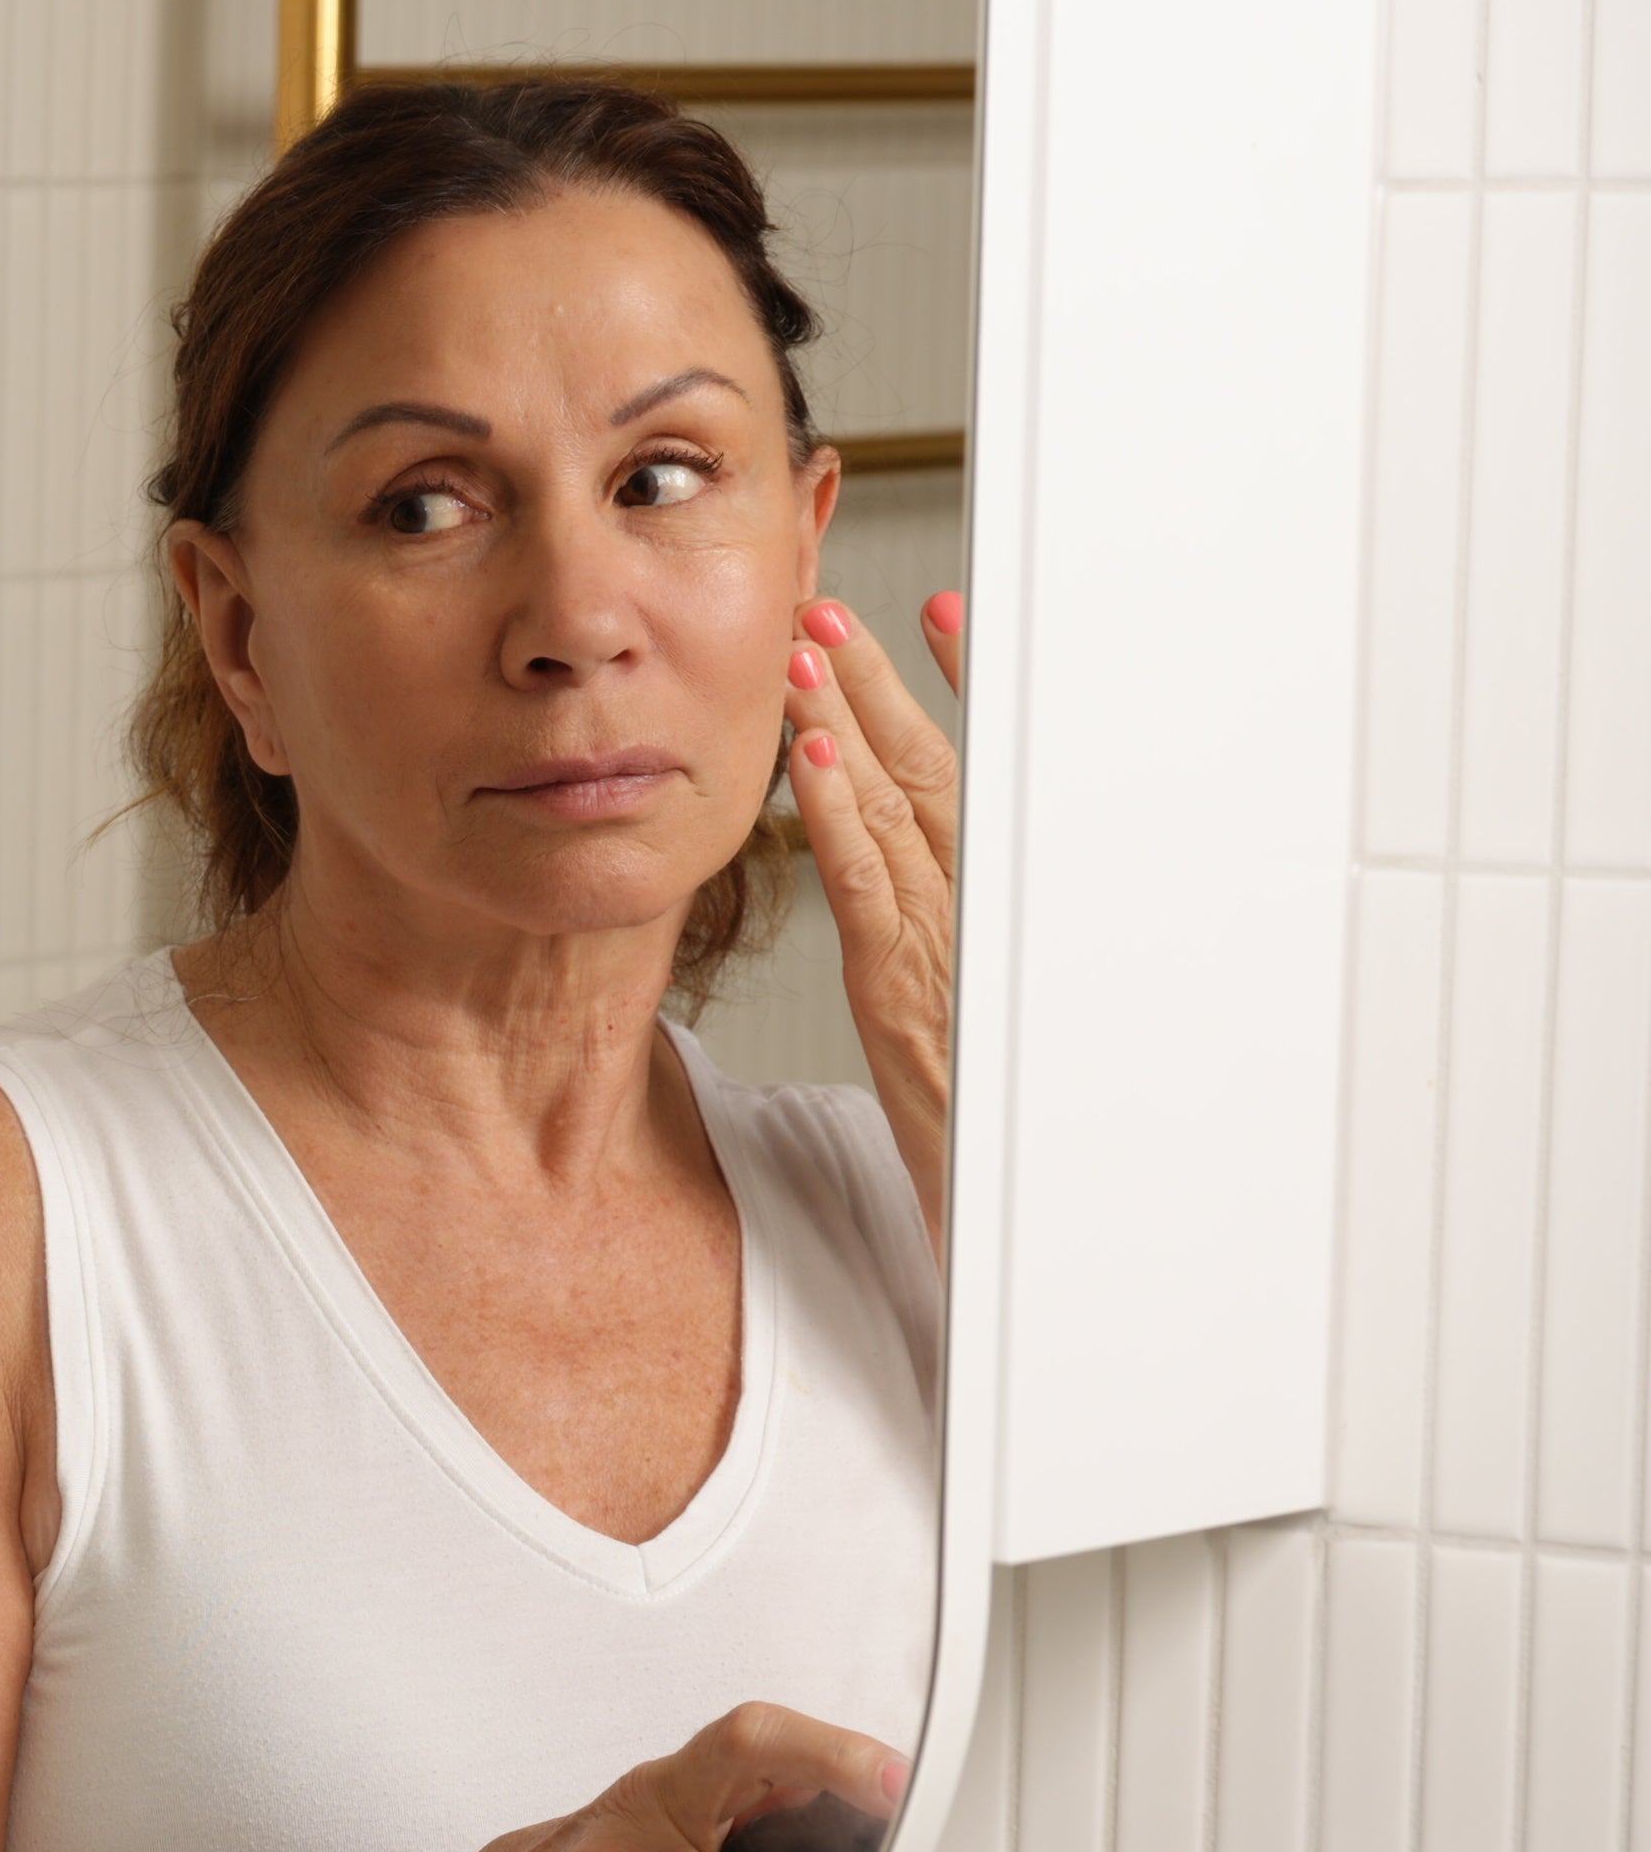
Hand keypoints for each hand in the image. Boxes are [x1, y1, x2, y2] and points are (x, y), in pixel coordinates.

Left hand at [784, 589, 964, 1249]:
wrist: (1044, 1246)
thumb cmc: (1023, 1159)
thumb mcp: (989, 1045)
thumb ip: (962, 965)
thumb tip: (939, 895)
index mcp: (999, 922)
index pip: (972, 784)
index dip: (946, 698)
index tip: (935, 616)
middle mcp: (983, 920)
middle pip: (933, 775)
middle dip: (885, 682)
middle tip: (834, 606)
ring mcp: (951, 953)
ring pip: (900, 813)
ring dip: (849, 723)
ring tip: (807, 647)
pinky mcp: (911, 1002)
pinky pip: (872, 892)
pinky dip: (843, 821)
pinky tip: (811, 761)